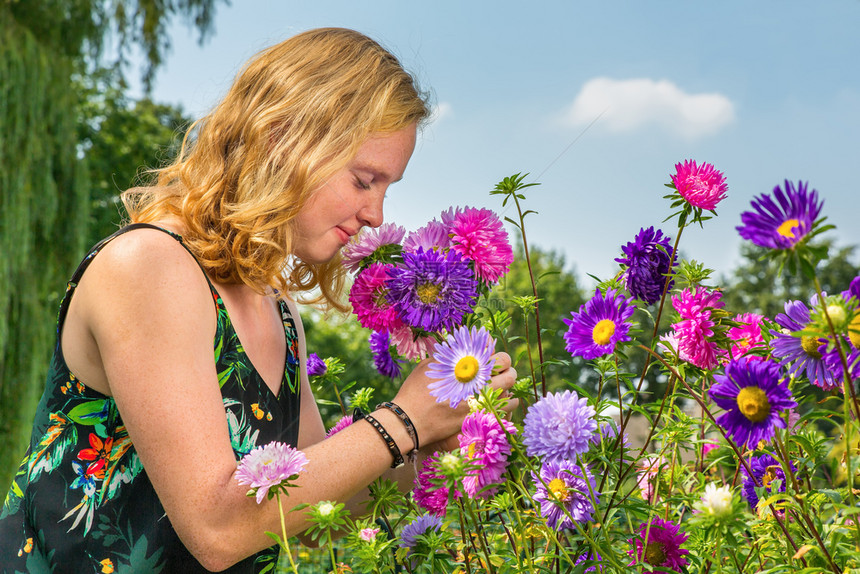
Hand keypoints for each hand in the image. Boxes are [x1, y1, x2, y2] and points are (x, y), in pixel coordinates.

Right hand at [393, 351, 517, 449]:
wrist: (409, 421)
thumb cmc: (415, 391)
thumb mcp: (430, 365)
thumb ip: (450, 355)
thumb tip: (463, 347)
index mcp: (469, 371)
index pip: (500, 359)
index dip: (501, 358)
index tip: (495, 361)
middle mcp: (478, 388)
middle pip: (510, 377)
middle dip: (508, 374)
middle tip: (501, 375)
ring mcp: (480, 407)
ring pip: (511, 398)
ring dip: (508, 394)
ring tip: (500, 392)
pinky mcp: (478, 423)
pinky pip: (502, 415)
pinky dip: (501, 410)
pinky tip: (493, 407)